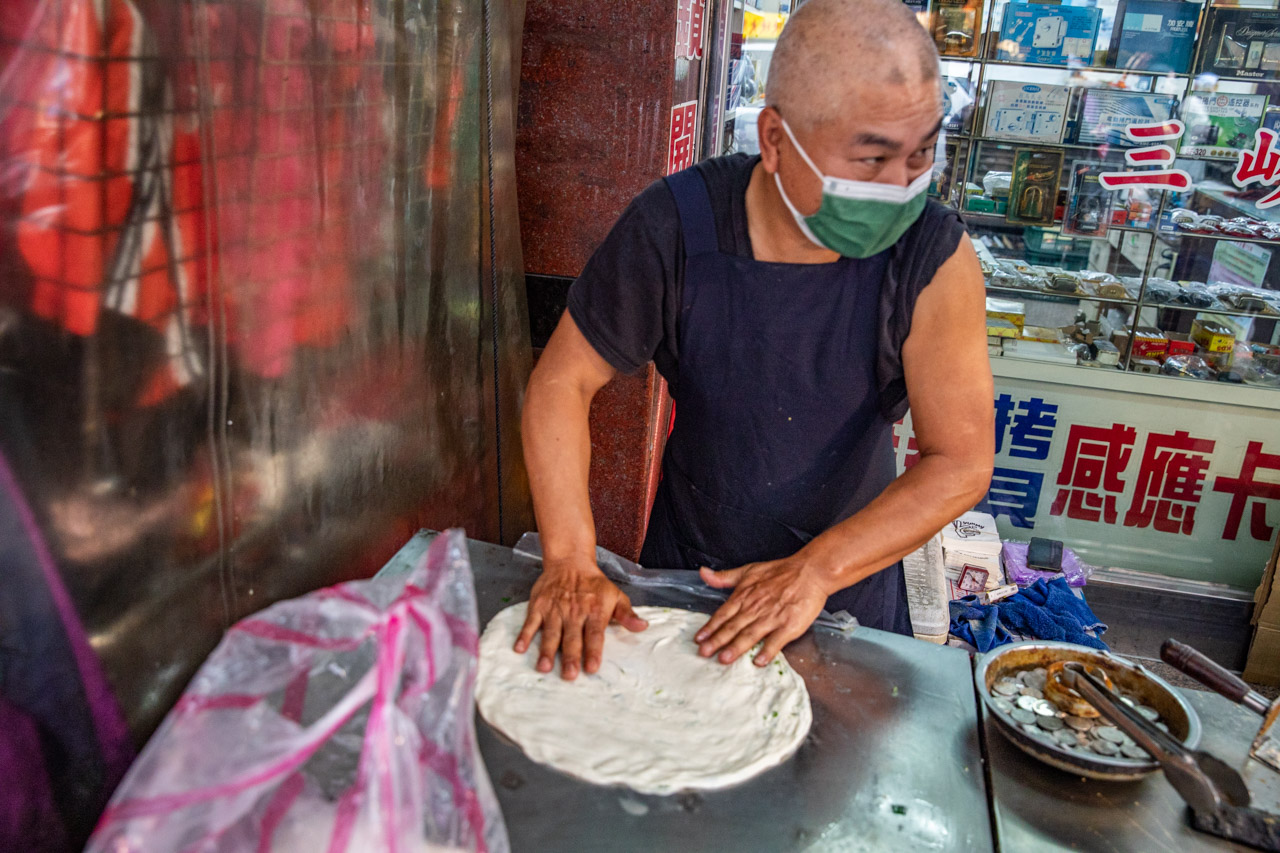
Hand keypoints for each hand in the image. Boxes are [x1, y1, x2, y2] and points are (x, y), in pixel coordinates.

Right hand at [513, 560, 647, 679]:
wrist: (570, 562)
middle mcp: (574, 612)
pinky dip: (525, 635)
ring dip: (547, 650)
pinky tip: (520, 648)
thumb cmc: (594, 585)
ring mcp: (554, 609)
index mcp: (594, 611)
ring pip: (551, 632)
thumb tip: (643, 627)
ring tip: (544, 667)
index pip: (594, 634)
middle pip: (572, 637)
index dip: (593, 651)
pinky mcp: (539, 606)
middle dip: (571, 657)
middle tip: (569, 675)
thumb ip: (627, 615)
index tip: (592, 668)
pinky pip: (530, 622)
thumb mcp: (615, 596)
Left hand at [694, 558, 828, 665]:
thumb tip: (703, 573)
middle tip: (704, 653)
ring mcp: (772, 617)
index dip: (710, 627)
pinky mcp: (789, 625)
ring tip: (724, 659)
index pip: (723, 614)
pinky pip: (776, 640)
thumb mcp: (748, 570)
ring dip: (736, 647)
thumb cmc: (780, 572)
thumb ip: (724, 577)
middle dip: (717, 641)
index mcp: (745, 596)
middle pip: (733, 626)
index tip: (699, 639)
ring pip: (750, 634)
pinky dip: (767, 651)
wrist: (810, 572)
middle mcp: (755, 608)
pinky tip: (759, 661)